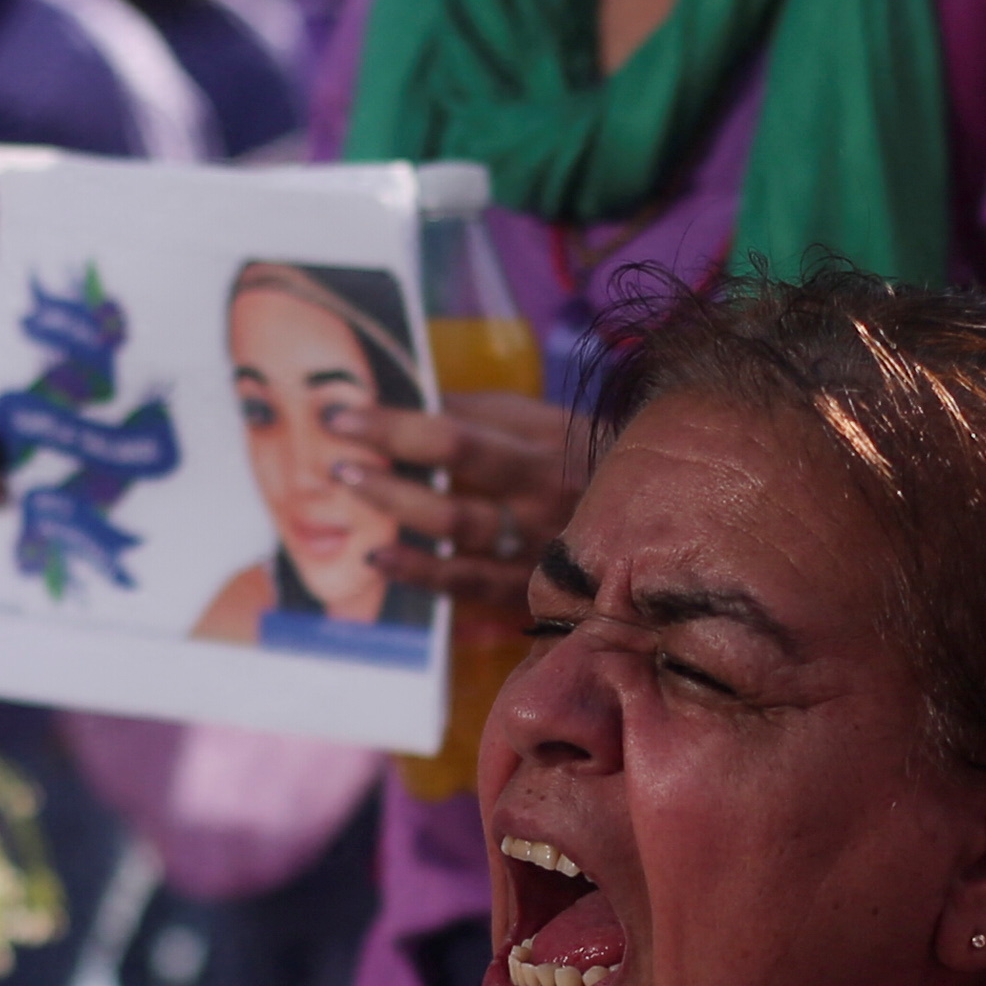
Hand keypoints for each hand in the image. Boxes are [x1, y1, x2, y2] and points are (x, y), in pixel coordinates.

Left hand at [338, 392, 581, 616]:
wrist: (651, 512)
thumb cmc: (578, 453)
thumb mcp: (538, 419)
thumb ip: (475, 412)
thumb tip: (405, 397)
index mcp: (542, 448)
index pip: (455, 437)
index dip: (393, 427)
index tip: (340, 414)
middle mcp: (540, 500)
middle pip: (453, 491)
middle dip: (387, 475)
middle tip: (335, 459)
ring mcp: (537, 548)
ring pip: (458, 536)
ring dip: (398, 514)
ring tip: (349, 492)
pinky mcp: (531, 588)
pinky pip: (468, 584)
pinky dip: (420, 572)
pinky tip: (379, 558)